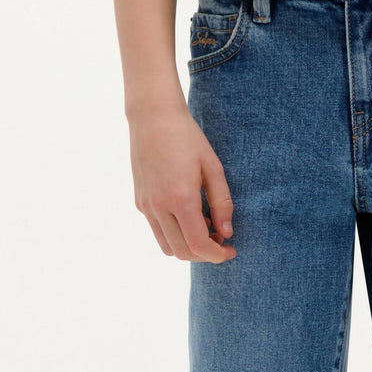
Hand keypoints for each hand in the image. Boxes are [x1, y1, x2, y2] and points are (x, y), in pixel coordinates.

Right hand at [128, 96, 235, 262]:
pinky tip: (190, 215)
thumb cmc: (187, 138)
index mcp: (180, 198)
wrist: (152, 117)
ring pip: (168, 247)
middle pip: (183, 252)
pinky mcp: (140, 202)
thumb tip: (227, 233)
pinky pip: (158, 231)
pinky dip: (176, 235)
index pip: (198, 245)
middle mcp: (159, 207)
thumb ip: (222, 203)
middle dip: (205, 254)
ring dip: (189, 247)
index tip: (231, 250)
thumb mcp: (213, 168)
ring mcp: (146, 206)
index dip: (218, 255)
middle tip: (222, 240)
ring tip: (206, 226)